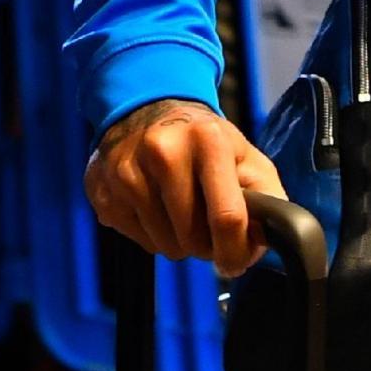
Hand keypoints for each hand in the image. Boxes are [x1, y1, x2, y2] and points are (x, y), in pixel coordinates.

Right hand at [84, 97, 287, 278]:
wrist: (147, 109)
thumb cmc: (204, 140)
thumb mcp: (245, 155)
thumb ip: (266, 196)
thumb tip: (266, 241)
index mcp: (208, 141)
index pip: (226, 217)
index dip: (235, 251)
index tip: (236, 262)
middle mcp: (164, 152)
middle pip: (193, 238)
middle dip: (207, 246)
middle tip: (209, 228)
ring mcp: (128, 172)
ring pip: (165, 246)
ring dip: (180, 241)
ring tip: (182, 211)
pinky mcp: (104, 191)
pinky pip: (140, 241)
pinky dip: (154, 235)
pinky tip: (156, 207)